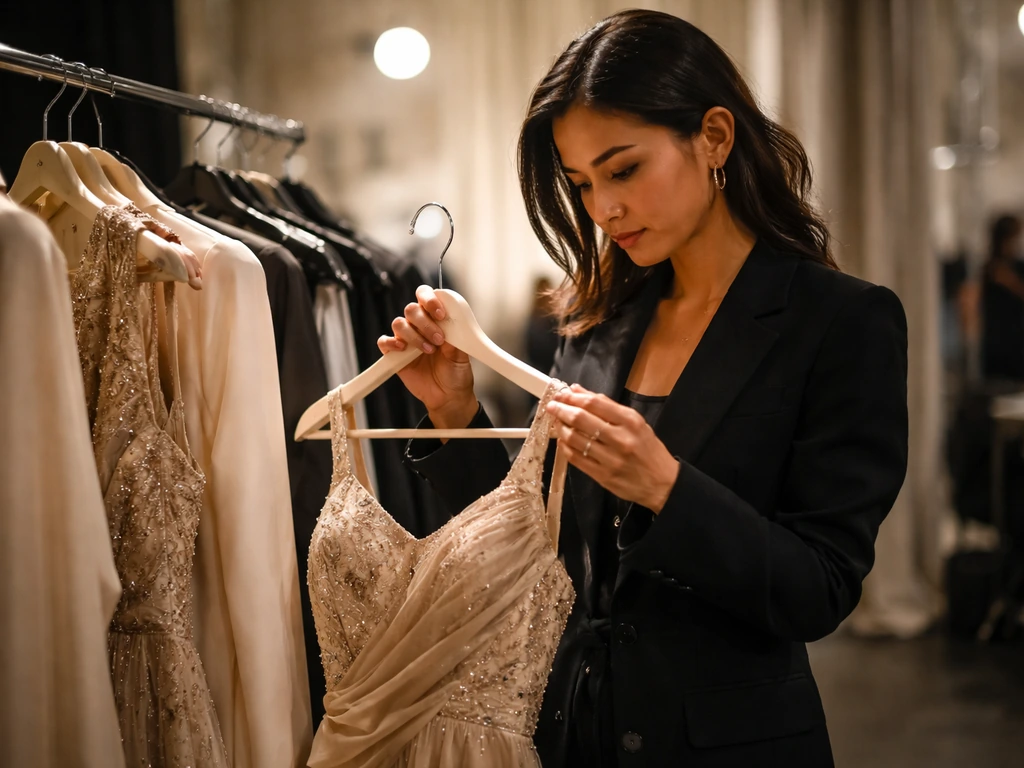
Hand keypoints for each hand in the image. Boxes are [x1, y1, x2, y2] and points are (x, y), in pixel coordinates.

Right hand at [377, 285, 477, 427]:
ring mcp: (406, 340)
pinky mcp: (395, 355)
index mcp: (436, 320)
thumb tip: (448, 324)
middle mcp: (419, 326)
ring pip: (399, 323)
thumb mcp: (462, 354)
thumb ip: (454, 337)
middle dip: (425, 323)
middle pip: (411, 309)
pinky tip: (403, 350)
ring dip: (414, 335)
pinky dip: (391, 343)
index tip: (441, 314)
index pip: (426, 297)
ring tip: (429, 350)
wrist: (448, 396)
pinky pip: (384, 342)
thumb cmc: (456, 372)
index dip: (430, 300)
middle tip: (439, 339)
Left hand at [546, 384, 679, 512]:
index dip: (573, 397)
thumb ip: (607, 406)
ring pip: (575, 439)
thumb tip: (578, 390)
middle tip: (552, 406)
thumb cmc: (648, 450)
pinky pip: (576, 459)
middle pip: (581, 419)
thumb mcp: (635, 422)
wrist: (662, 483)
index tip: (562, 394)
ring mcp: (611, 459)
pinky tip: (563, 441)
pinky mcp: (603, 476)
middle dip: (562, 410)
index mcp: (631, 421)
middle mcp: (621, 439)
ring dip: (561, 428)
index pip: (595, 403)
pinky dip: (565, 448)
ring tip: (557, 423)